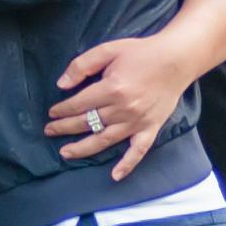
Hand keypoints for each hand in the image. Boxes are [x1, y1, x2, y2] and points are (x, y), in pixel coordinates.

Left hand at [49, 30, 197, 176]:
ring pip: (105, 140)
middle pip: (88, 123)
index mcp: (112, 88)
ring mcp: (137, 122)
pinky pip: (138, 151)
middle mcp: (123, 109)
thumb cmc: (141, 53)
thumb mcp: (108, 50)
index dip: (62, 110)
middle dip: (65, 127)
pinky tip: (115, 176)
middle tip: (50, 131)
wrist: (176, 60)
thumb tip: (61, 84)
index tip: (52, 113)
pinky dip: (127, 165)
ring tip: (66, 153)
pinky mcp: (150, 128)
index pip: (79, 104)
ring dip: (83, 148)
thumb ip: (82, 65)